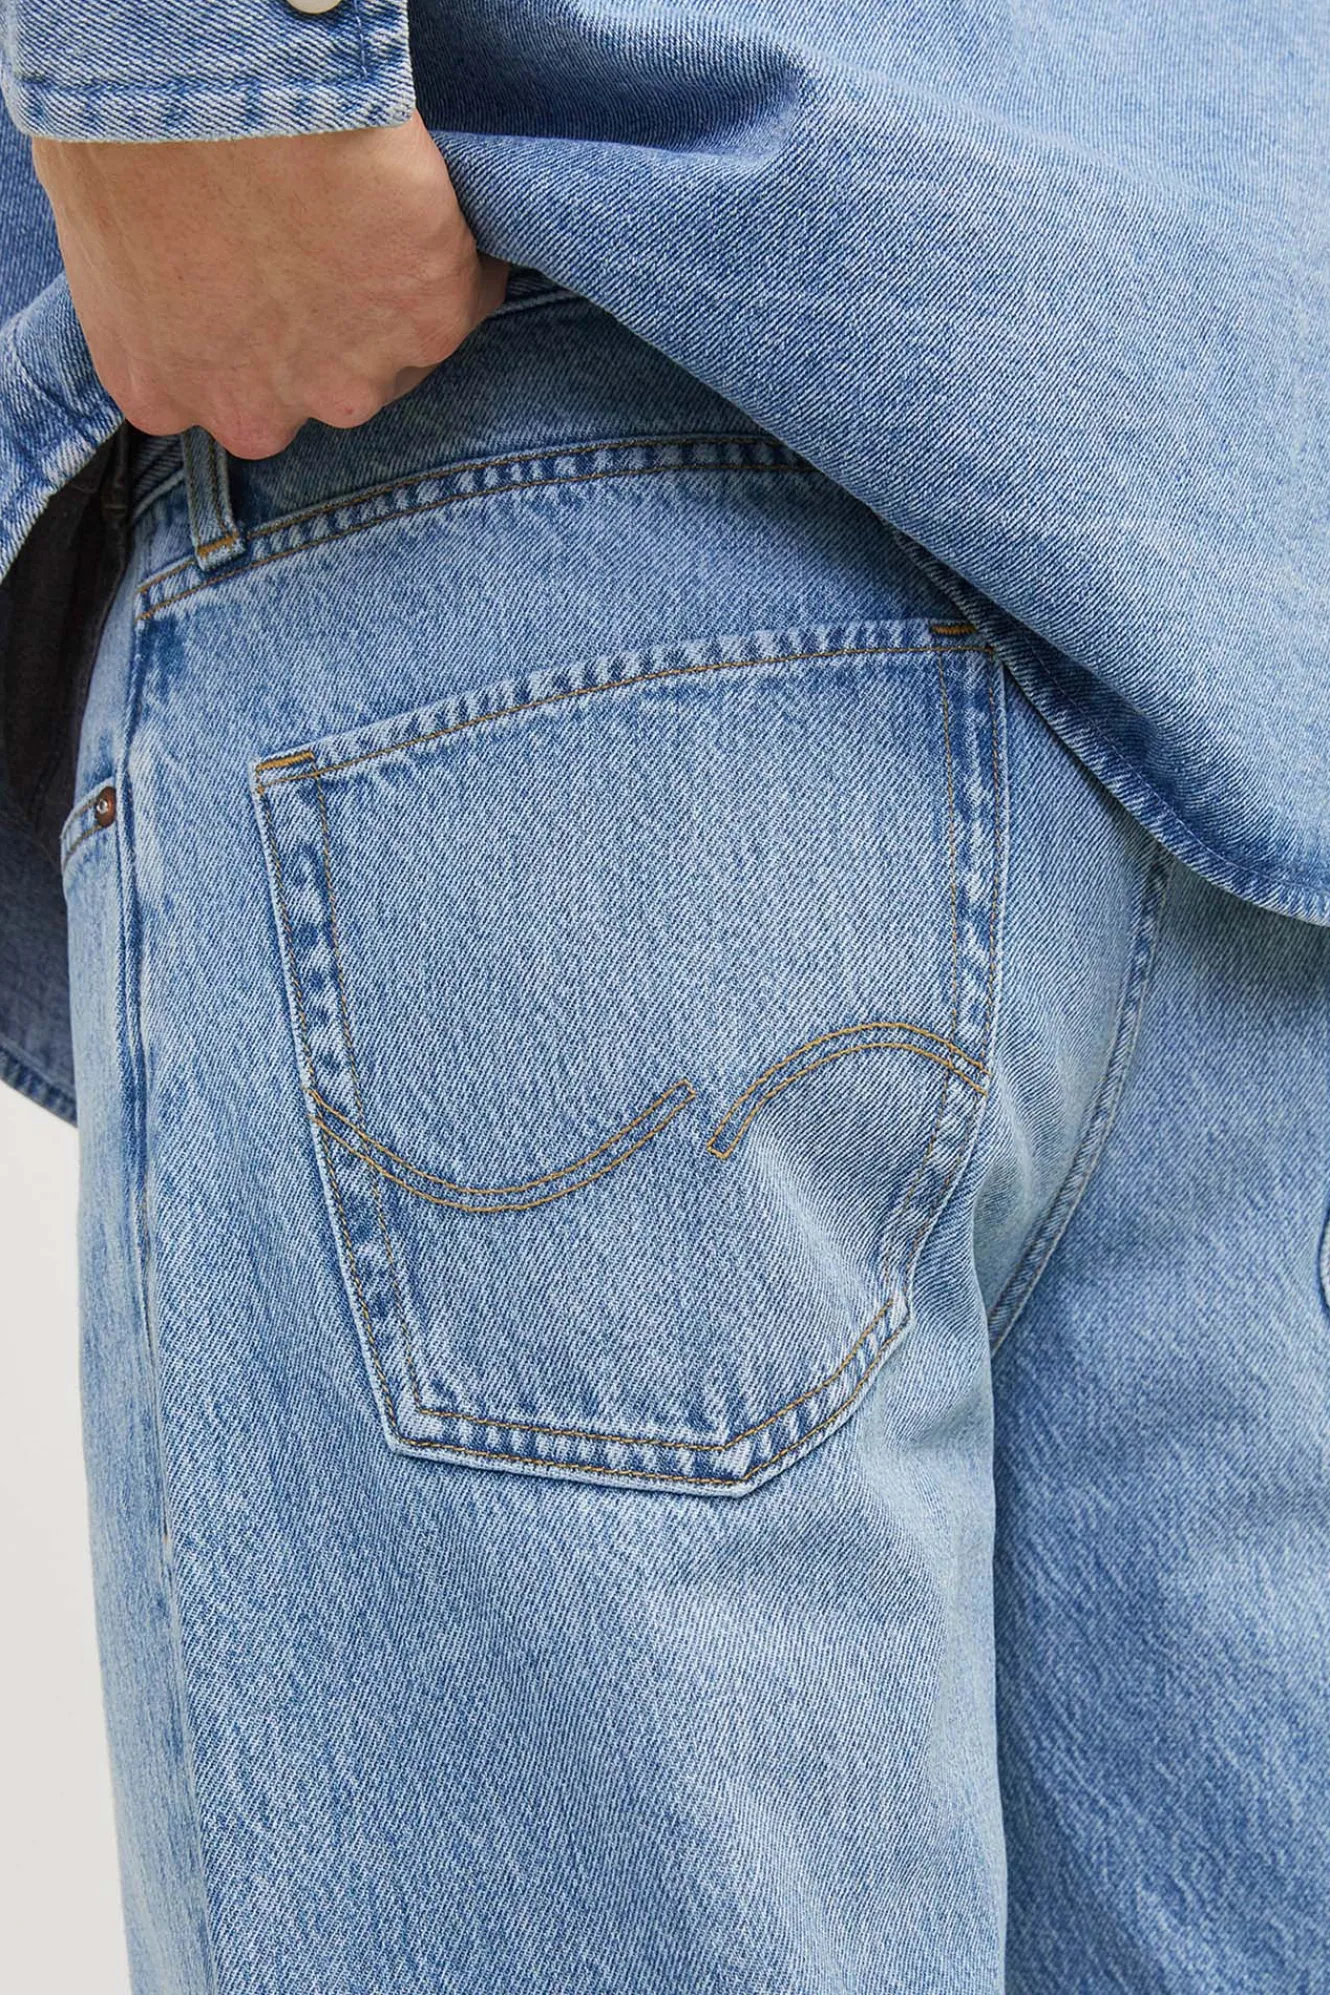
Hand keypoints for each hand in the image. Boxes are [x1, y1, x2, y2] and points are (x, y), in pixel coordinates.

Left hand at [32, 111, 506, 458]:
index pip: (225, 389)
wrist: (204, 75)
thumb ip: (160, 297)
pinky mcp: (427, 327)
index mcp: (162, 390)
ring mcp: (344, 381)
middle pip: (316, 387)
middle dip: (330, 328)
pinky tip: (430, 208)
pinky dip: (458, 256)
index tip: (270, 280)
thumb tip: (206, 274)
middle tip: (333, 242)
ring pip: (396, 355)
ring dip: (395, 298)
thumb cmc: (123, 123)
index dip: (256, 329)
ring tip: (383, 219)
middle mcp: (253, 413)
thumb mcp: (106, 236)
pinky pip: (466, 296)